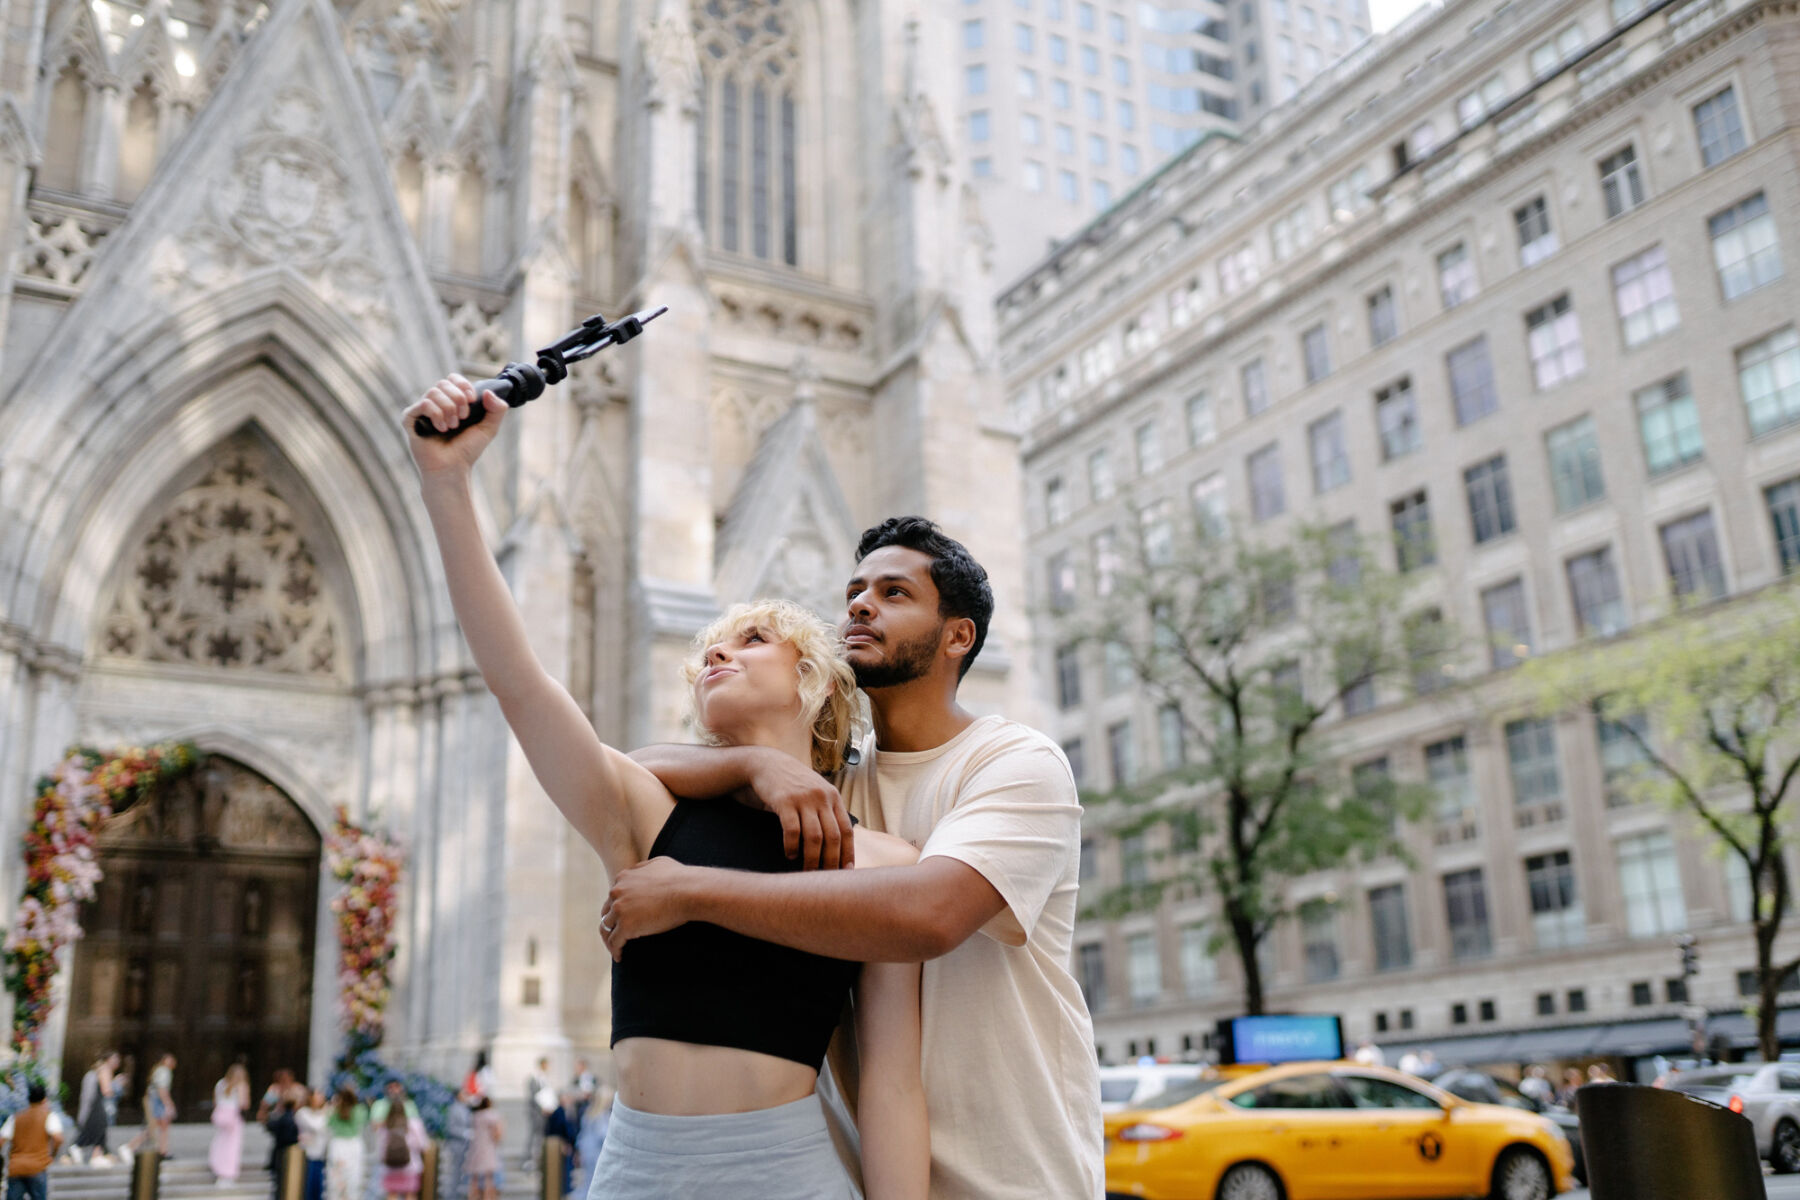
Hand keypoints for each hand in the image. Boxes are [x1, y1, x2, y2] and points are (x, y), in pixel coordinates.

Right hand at [402, 375, 507, 475]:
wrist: (452, 468)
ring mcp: (421, 411)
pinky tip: (441, 428)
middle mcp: (434, 404)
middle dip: (458, 398)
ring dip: (448, 408)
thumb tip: (488, 392)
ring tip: (452, 426)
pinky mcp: (410, 420)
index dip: (463, 385)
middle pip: (443, 383)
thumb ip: (497, 410)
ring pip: (433, 392)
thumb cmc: (467, 450)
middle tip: (463, 417)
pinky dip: (436, 414)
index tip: (472, 400)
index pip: (453, 379)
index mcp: (450, 402)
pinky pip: (423, 404)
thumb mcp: (489, 429)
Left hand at [599, 858, 699, 959]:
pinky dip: (615, 950)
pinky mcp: (626, 926)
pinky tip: (620, 957)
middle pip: (606, 912)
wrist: (689, 891)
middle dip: (610, 924)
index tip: (623, 918)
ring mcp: (620, 909)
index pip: (613, 896)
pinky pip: (614, 942)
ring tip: (616, 949)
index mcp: (624, 878)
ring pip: (606, 928)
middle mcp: (617, 892)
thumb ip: (644, 867)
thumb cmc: (680, 878)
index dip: (617, 908)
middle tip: (617, 935)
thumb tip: (639, 870)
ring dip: (610, 939)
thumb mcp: (658, 863)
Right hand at [747, 749, 854, 869]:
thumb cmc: (793, 783)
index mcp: (833, 797)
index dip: (848, 852)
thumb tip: (837, 845)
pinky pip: (792, 830)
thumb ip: (827, 811)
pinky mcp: (785, 800)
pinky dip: (792, 847)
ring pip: (814, 837)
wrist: (767, 763)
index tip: (846, 871)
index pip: (846, 830)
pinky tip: (790, 855)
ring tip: (808, 872)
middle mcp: (822, 797)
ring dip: (812, 859)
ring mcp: (803, 798)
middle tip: (825, 878)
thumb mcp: (816, 791)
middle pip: (832, 836)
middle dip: (831, 861)